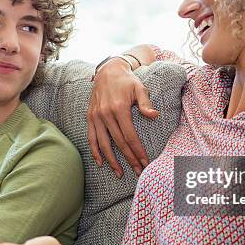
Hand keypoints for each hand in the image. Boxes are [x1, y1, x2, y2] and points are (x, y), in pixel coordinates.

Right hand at [87, 59, 158, 176]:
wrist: (108, 71)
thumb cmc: (127, 81)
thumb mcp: (139, 88)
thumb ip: (146, 103)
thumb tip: (154, 115)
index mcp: (119, 108)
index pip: (130, 136)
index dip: (137, 151)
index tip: (144, 162)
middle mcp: (106, 114)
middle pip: (118, 143)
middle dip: (129, 159)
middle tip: (138, 172)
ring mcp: (96, 116)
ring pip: (103, 144)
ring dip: (111, 161)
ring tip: (119, 173)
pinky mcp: (90, 117)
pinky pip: (91, 137)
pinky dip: (95, 151)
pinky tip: (101, 163)